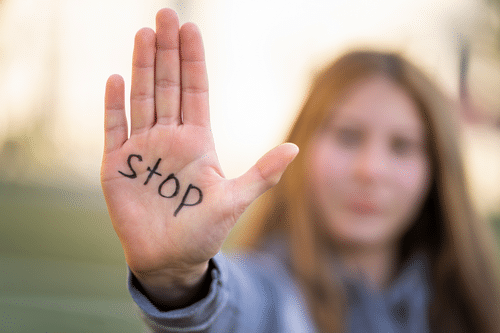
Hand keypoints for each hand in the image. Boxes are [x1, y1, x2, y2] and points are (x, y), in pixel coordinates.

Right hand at [101, 9, 297, 304]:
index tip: (192, 29)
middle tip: (165, 15)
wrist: (169, 257)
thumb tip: (295, 148)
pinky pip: (114, 128)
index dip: (193, 61)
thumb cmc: (203, 231)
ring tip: (144, 35)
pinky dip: (113, 105)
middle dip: (166, 51)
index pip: (195, 91)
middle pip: (167, 86)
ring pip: (141, 98)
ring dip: (142, 67)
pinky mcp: (117, 164)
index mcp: (197, 141)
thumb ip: (262, 174)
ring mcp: (142, 149)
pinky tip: (116, 79)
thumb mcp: (235, 200)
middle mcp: (169, 138)